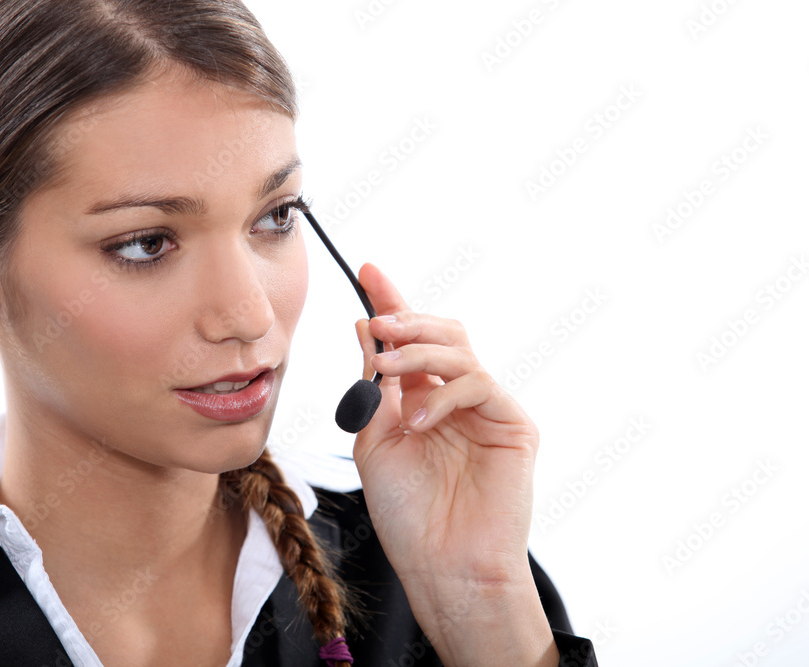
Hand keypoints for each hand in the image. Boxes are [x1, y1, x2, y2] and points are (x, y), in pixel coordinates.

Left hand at [351, 263, 556, 665]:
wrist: (441, 567)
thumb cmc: (407, 514)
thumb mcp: (374, 441)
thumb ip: (373, 388)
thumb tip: (365, 330)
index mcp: (421, 400)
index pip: (409, 341)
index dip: (391, 302)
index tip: (367, 270)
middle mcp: (455, 398)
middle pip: (442, 331)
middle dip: (407, 317)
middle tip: (378, 322)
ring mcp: (487, 409)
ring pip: (461, 349)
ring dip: (418, 349)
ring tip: (386, 369)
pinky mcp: (514, 424)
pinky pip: (479, 383)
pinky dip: (442, 393)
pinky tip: (418, 419)